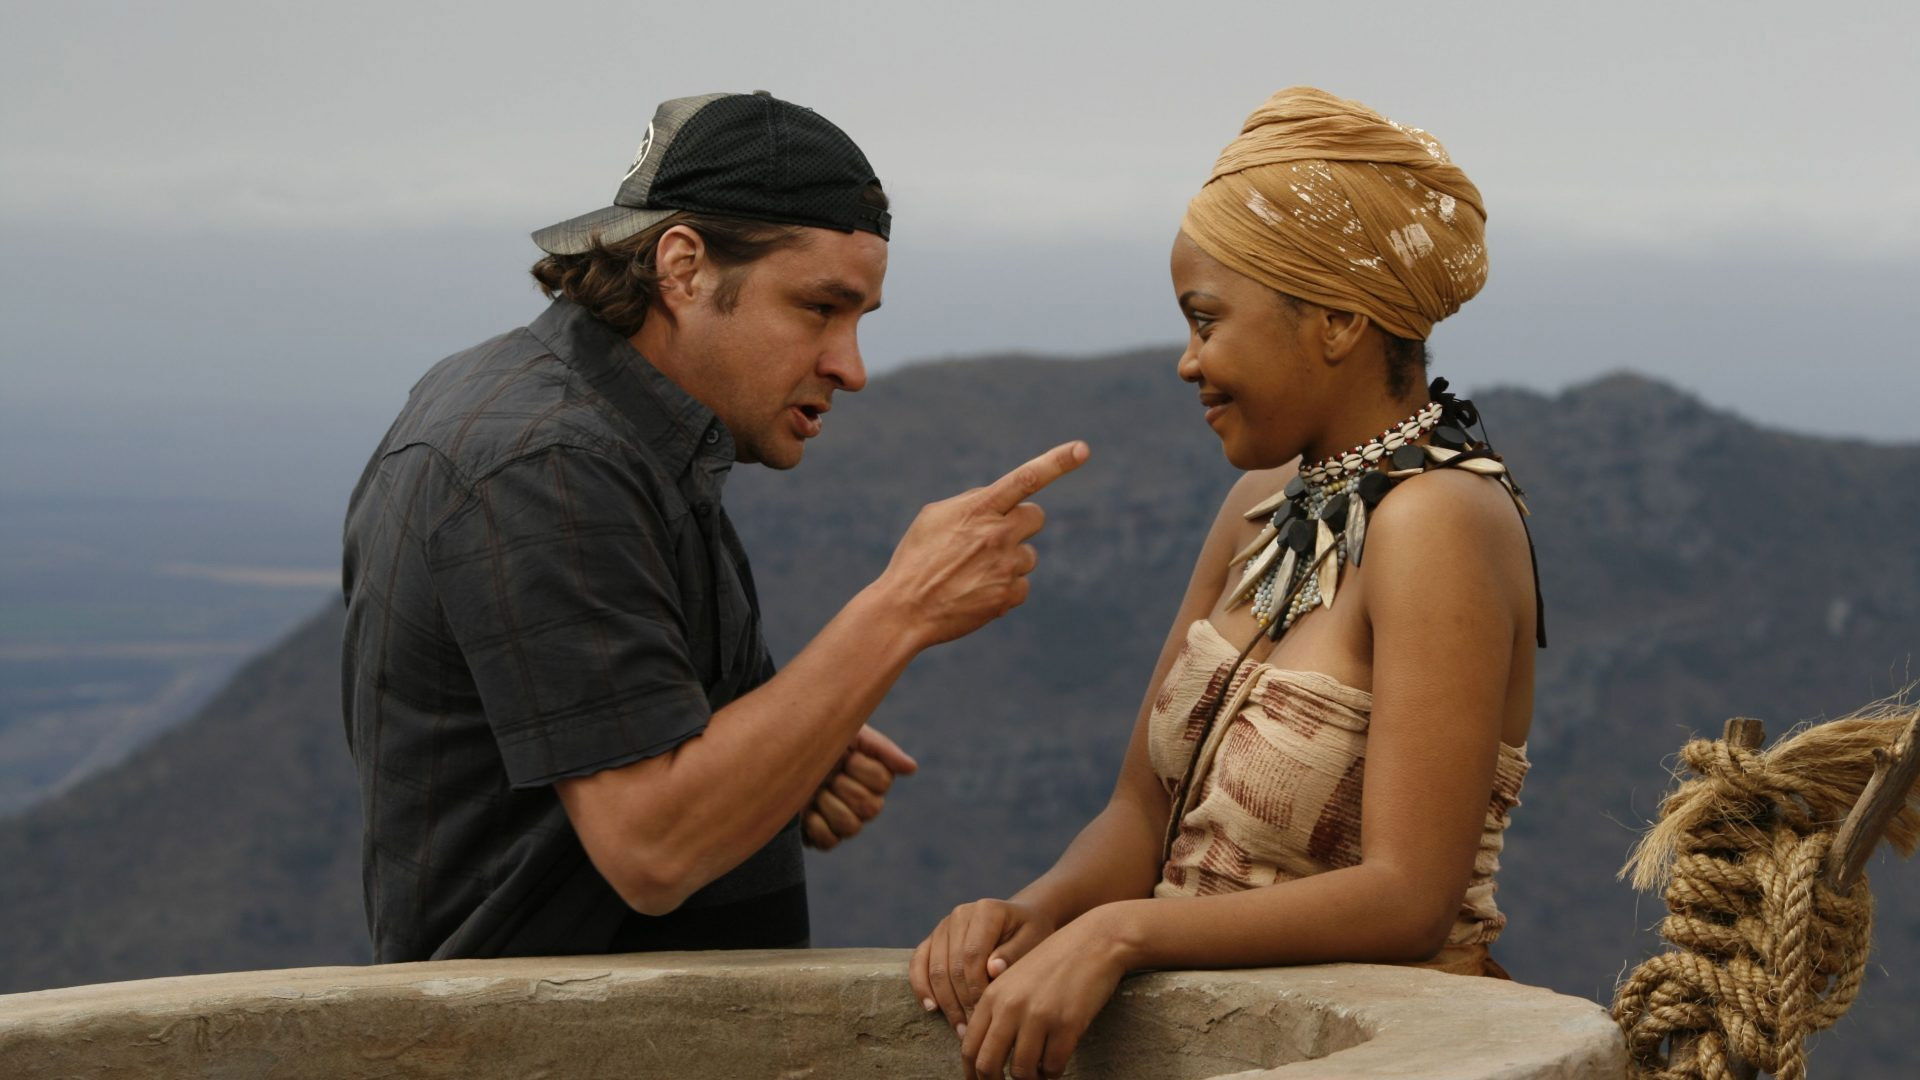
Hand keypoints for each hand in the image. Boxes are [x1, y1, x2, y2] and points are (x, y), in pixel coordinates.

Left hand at [803, 725, 917, 849]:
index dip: (860, 768)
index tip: (844, 755)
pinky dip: (815, 826)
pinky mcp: (822, 837)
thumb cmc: (815, 737)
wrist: (777, 751)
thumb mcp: (848, 732)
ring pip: (852, 827)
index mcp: (874, 777)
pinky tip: (805, 810)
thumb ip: (881, 749)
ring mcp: (844, 822)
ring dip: (829, 805)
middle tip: (826, 774)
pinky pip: (829, 842)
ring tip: (815, 791)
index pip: (882, 781)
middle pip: (870, 807)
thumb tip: (912, 768)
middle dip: (843, 787)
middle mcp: (864, 802)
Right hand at [875, 442, 1088, 648]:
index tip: (1082, 448)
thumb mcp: (935, 518)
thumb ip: (972, 504)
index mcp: (978, 509)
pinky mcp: (1009, 595)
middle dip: (1021, 524)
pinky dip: (1005, 588)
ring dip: (1009, 560)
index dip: (1057, 462)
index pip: (1026, 478)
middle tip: (994, 537)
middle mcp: (998, 534)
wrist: (905, 610)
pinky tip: (977, 592)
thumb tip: (1001, 501)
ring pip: (1028, 555)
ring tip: (973, 572)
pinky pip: (1022, 585)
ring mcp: (1006, 566)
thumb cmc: (916, 559)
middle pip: (1036, 517)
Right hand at [909, 898, 1058, 1034]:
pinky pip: (918, 962)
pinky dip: (921, 986)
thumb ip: (1014, 953)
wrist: (1021, 919)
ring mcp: (944, 925)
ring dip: (945, 1001)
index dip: (975, 988)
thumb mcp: (1033, 940)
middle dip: (961, 1001)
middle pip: (952, 964)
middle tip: (972, 1030)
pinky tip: (931, 1008)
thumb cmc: (1031, 933)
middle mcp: (960, 914)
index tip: (985, 1013)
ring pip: (935, 968)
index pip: (972, 955)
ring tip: (959, 1028)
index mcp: (985, 911)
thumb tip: (992, 970)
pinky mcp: (933, 937)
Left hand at [958, 911, 1129, 1079]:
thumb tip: (987, 1056)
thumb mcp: (1015, 980)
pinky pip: (1052, 1067)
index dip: (973, 1074)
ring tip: (1039, 1074)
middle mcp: (1010, 1007)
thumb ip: (998, 1012)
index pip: (969, 1047)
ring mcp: (1038, 1016)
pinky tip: (1056, 1064)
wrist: (1094, 941)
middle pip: (988, 1065)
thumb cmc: (1055, 963)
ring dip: (1031, 1079)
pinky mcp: (1066, 1025)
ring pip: (1022, 1072)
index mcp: (992, 996)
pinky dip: (1053, 1072)